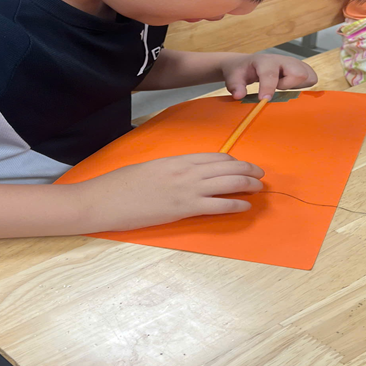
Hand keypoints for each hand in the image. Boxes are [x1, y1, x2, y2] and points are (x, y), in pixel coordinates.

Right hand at [73, 153, 264, 230]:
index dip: (233, 161)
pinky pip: (219, 205)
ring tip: (260, 187)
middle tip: (260, 174)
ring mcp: (187, 189)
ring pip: (228, 183)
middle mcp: (186, 171)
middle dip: (248, 170)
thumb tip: (185, 174)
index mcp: (176, 159)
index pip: (214, 156)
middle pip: (227, 167)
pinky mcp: (184, 208)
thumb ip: (170, 169)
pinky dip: (236, 205)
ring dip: (248, 185)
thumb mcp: (149, 168)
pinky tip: (246, 206)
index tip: (242, 165)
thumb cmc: (121, 185)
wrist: (105, 200)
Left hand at [220, 53, 317, 99]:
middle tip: (278, 88)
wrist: (246, 63)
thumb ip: (235, 86)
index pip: (271, 74)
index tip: (264, 100)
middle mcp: (282, 60)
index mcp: (265, 61)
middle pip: (299, 73)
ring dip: (298, 85)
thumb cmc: (241, 71)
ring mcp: (293, 63)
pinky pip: (311, 78)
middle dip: (289, 86)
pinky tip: (290, 86)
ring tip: (284, 86)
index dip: (268, 88)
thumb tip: (239, 95)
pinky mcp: (300, 67)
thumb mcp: (233, 77)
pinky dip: (303, 85)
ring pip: (309, 76)